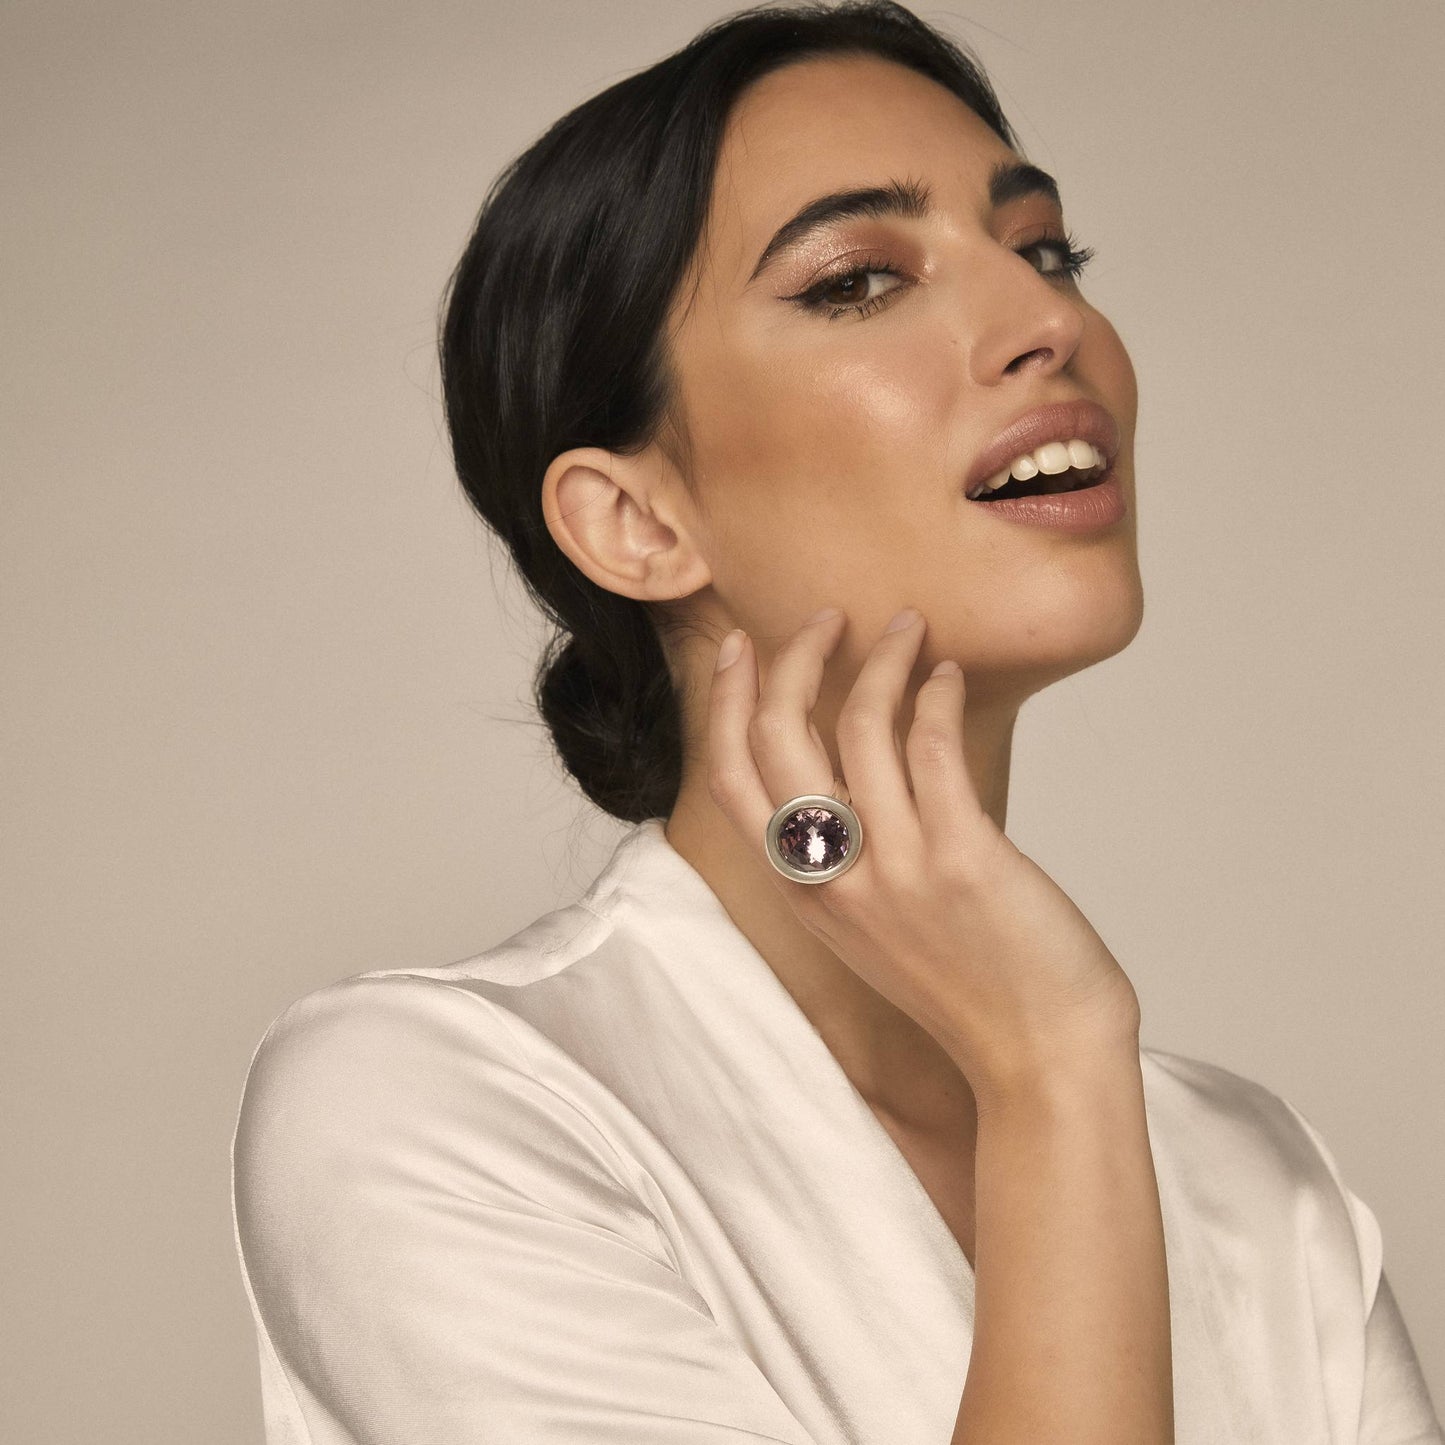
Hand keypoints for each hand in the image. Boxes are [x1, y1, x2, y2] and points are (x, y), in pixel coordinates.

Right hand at [706, 607, 1141, 1107]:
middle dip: (792, 659)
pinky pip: (932, 747)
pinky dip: (937, 695)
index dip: (728, 701)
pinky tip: (949, 677)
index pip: (730, 778)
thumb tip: (845, 772)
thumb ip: (844, 861)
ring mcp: (896, 868)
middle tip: (828, 618)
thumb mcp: (870, 930)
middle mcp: (835, 877)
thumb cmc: (966, 986)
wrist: (1039, 1057)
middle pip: (776, 739)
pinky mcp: (963, 857)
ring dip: (880, 659)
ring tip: (907, 628)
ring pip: (858, 726)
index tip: (743, 647)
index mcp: (804, 893)